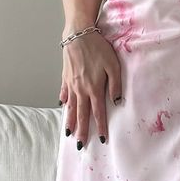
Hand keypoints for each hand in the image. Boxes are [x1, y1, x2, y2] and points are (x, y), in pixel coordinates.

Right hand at [59, 29, 122, 147]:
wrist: (78, 34)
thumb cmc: (98, 47)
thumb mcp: (113, 64)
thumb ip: (116, 84)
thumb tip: (116, 102)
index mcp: (94, 88)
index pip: (98, 113)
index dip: (101, 127)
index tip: (102, 140)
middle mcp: (81, 89)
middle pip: (82, 115)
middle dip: (82, 131)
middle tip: (80, 146)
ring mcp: (71, 83)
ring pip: (71, 107)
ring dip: (70, 121)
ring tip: (68, 133)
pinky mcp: (65, 76)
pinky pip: (64, 92)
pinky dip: (64, 101)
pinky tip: (62, 107)